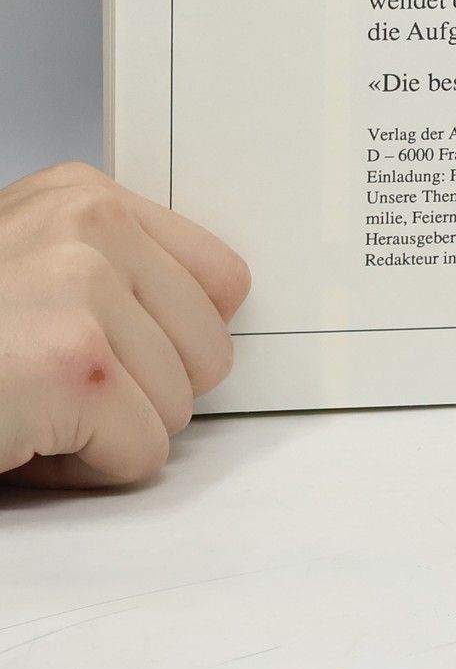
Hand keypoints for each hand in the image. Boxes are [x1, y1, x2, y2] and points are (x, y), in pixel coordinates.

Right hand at [0, 163, 249, 488]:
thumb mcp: (27, 272)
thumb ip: (112, 274)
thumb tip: (207, 320)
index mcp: (82, 196)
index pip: (221, 280)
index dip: (169, 342)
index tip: (107, 356)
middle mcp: (91, 224)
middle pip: (209, 349)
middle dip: (139, 393)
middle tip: (46, 388)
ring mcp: (87, 290)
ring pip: (179, 407)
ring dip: (104, 433)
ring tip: (24, 407)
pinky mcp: (80, 368)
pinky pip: (142, 453)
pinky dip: (82, 472)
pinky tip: (18, 439)